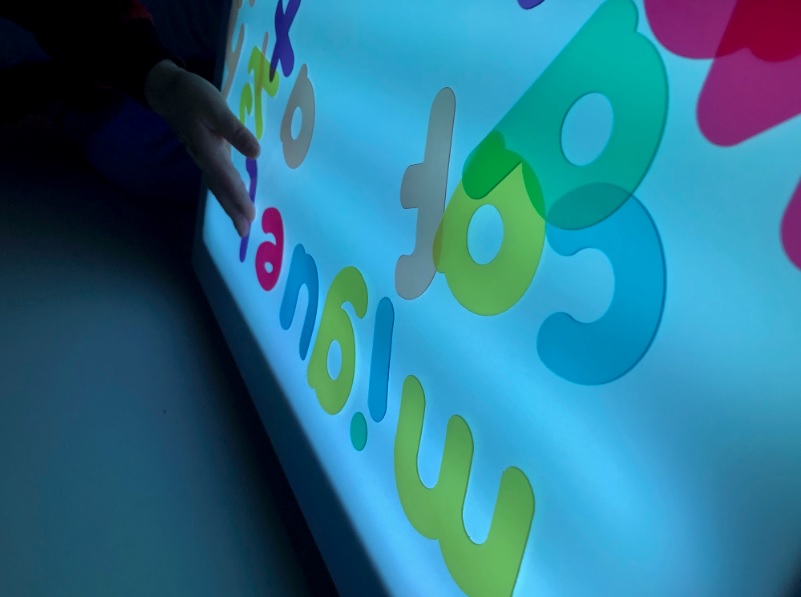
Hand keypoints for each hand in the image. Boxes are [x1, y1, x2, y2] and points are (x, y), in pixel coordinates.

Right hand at [144, 60, 258, 236]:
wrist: (168, 89)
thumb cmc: (192, 95)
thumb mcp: (216, 108)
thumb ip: (235, 131)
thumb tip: (255, 153)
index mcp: (208, 150)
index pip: (227, 180)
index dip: (239, 198)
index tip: (250, 216)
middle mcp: (205, 159)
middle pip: (220, 190)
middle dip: (232, 211)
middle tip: (244, 233)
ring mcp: (203, 157)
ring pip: (217, 186)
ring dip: (229, 204)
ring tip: (240, 223)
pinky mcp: (205, 152)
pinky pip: (217, 178)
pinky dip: (225, 191)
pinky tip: (233, 196)